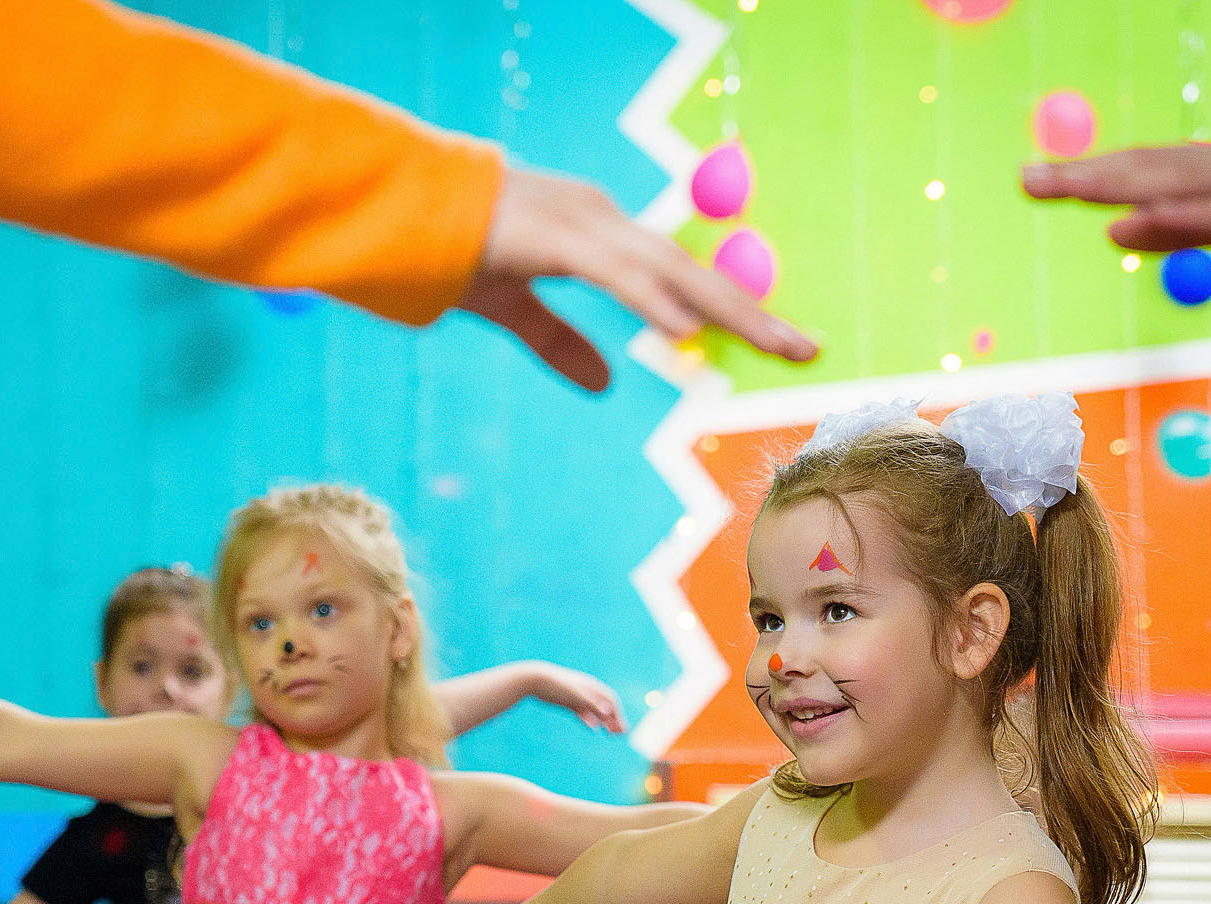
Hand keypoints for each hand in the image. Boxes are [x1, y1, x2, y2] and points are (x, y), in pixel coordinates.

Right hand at [461, 167, 817, 392]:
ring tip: (777, 341)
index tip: (774, 341)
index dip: (730, 310)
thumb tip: (603, 383)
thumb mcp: (515, 310)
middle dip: (753, 312)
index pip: (680, 279)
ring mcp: (583, 226)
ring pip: (672, 272)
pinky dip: (653, 300)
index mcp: (600, 236)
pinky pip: (615, 274)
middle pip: (694, 273)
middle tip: (808, 348)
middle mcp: (604, 223)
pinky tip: (687, 327)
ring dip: (727, 308)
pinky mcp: (555, 237)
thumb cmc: (454, 251)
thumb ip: (559, 344)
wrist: (402, 213)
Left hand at [531, 664, 624, 733]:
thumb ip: (592, 703)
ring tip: (610, 734)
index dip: (618, 714)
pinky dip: (589, 720)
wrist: (535, 679)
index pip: (611, 701)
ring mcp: (577, 697)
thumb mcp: (576, 695)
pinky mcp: (568, 702)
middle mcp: (587, 691)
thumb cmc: (557, 686)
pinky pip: (582, 713)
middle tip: (620, 734)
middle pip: (605, 706)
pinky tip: (593, 729)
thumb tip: (608, 712)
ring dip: (604, 722)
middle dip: (614, 720)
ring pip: (594, 711)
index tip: (622, 728)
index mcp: (592, 687)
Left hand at [1022, 139, 1210, 253]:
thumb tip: (1116, 230)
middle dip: (1089, 173)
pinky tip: (1129, 224)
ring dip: (1122, 187)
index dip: (1091, 169)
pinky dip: (1176, 220)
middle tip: (1026, 177)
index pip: (1146, 167)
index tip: (1032, 174)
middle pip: (1153, 168)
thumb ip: (1182, 228)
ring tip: (1066, 189)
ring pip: (1183, 184)